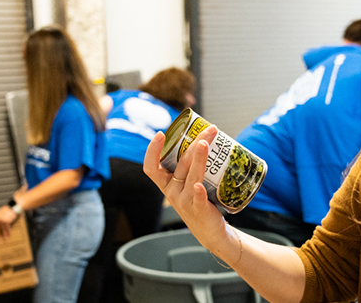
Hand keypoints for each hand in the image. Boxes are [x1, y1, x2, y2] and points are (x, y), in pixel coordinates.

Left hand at [0, 206, 17, 240]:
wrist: (14, 205)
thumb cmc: (8, 210)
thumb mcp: (2, 216)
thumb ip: (0, 223)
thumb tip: (0, 233)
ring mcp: (0, 220)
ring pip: (1, 230)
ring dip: (3, 237)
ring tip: (4, 242)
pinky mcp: (6, 221)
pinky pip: (7, 229)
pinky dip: (8, 233)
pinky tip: (8, 238)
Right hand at [143, 126, 233, 250]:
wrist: (210, 231)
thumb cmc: (199, 202)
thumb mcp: (188, 184)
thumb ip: (191, 166)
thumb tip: (205, 136)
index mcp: (167, 184)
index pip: (151, 167)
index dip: (152, 151)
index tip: (160, 134)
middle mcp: (173, 192)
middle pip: (179, 164)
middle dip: (192, 144)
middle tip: (209, 129)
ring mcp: (185, 201)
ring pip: (191, 176)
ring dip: (198, 158)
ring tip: (204, 143)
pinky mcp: (199, 209)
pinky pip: (197, 198)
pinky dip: (198, 191)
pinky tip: (200, 186)